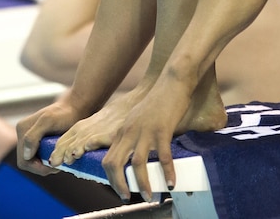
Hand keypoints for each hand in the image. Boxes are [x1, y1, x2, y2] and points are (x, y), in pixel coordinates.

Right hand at [15, 97, 85, 174]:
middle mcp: (22, 133)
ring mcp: (29, 136)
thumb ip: (33, 136)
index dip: (37, 167)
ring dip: (43, 165)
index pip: (24, 159)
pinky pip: (37, 156)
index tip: (54, 167)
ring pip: (32, 161)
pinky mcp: (36, 139)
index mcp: (22, 128)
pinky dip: (45, 160)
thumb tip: (26, 155)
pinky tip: (57, 158)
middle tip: (57, 167)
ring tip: (58, 163)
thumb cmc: (64, 114)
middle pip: (27, 162)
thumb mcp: (48, 121)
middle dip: (41, 167)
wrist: (75, 108)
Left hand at [47, 89, 144, 168]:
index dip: (55, 153)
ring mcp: (95, 131)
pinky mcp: (108, 134)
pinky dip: (90, 143)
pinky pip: (96, 139)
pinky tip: (86, 148)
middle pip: (67, 144)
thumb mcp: (91, 128)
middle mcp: (84, 130)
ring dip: (72, 150)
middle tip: (53, 164)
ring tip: (67, 158)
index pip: (61, 142)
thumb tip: (69, 157)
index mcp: (78, 129)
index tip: (49, 164)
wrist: (126, 107)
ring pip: (80, 142)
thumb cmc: (109, 120)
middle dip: (59, 154)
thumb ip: (80, 141)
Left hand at [100, 80, 192, 201]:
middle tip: (127, 197)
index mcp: (123, 131)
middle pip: (114, 164)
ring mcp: (145, 131)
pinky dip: (167, 172)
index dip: (111, 178)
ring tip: (149, 196)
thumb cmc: (159, 101)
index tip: (121, 190)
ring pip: (136, 164)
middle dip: (119, 185)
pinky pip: (163, 157)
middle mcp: (129, 132)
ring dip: (142, 184)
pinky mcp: (162, 129)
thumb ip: (134, 135)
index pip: (107, 160)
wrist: (172, 81)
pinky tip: (171, 182)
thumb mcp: (139, 119)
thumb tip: (136, 154)